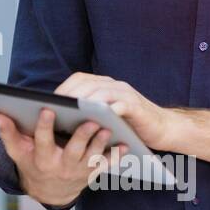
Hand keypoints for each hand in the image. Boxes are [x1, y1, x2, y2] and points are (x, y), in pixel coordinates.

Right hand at [0, 109, 127, 207]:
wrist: (50, 191)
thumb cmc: (32, 164)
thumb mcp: (18, 152)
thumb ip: (9, 134)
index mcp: (42, 159)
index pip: (42, 141)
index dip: (44, 127)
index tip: (47, 109)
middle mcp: (62, 166)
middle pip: (73, 151)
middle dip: (82, 136)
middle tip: (90, 120)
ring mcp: (79, 171)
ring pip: (92, 157)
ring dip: (100, 144)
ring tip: (107, 128)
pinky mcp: (92, 173)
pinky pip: (106, 166)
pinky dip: (116, 156)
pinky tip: (124, 145)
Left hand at [54, 72, 178, 152]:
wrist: (162, 129)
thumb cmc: (128, 126)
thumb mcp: (104, 118)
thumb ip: (87, 114)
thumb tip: (57, 121)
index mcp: (102, 86)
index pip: (77, 81)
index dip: (62, 89)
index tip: (46, 102)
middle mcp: (112, 85)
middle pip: (86, 84)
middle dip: (69, 95)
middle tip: (55, 107)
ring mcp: (125, 93)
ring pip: (100, 92)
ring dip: (84, 101)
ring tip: (70, 112)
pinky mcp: (136, 105)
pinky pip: (119, 105)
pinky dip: (107, 111)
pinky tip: (96, 120)